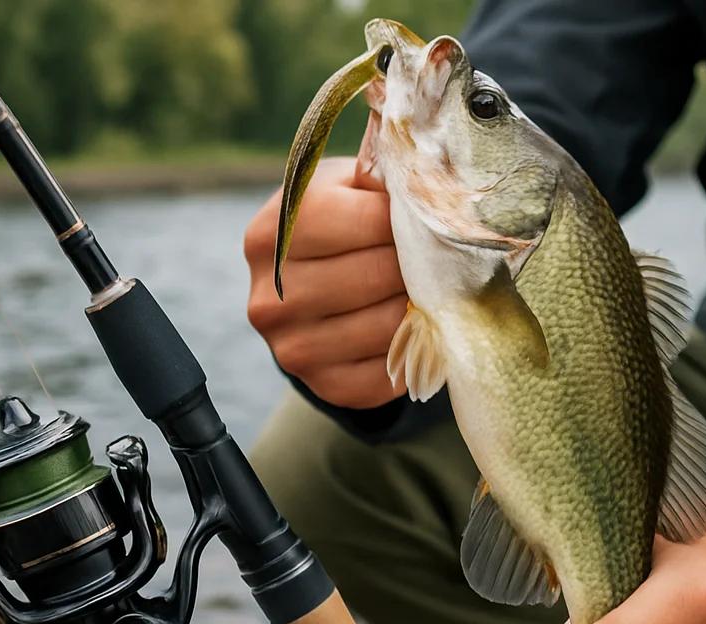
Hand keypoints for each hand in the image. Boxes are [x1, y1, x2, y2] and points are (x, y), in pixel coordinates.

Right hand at [244, 155, 406, 408]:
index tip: (424, 218)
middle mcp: (270, 299)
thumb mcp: (344, 187)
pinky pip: (391, 369)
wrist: (306, 298)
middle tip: (434, 256)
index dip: (411, 218)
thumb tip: (423, 155)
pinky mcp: (325, 386)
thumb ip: (378, 170)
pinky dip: (413, 346)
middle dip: (419, 263)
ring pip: (389, 324)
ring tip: (425, 288)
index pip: (367, 221)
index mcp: (270, 237)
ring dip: (420, 306)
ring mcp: (292, 349)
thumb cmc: (336, 227)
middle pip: (378, 275)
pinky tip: (411, 325)